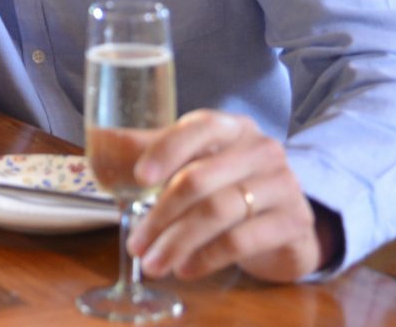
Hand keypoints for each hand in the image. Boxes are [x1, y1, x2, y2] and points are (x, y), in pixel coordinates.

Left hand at [122, 110, 330, 282]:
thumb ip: (154, 151)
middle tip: (136, 244)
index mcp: (232, 127)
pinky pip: (241, 240)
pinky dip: (206, 257)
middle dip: (160, 215)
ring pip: (218, 211)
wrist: (285, 225)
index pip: (200, 127)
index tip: (140, 177)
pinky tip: (186, 269)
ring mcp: (283, 183)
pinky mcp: (293, 221)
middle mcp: (261, 149)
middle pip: (200, 178)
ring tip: (153, 264)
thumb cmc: (230, 187)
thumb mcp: (196, 164)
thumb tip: (102, 140)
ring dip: (178, 242)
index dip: (167, 150)